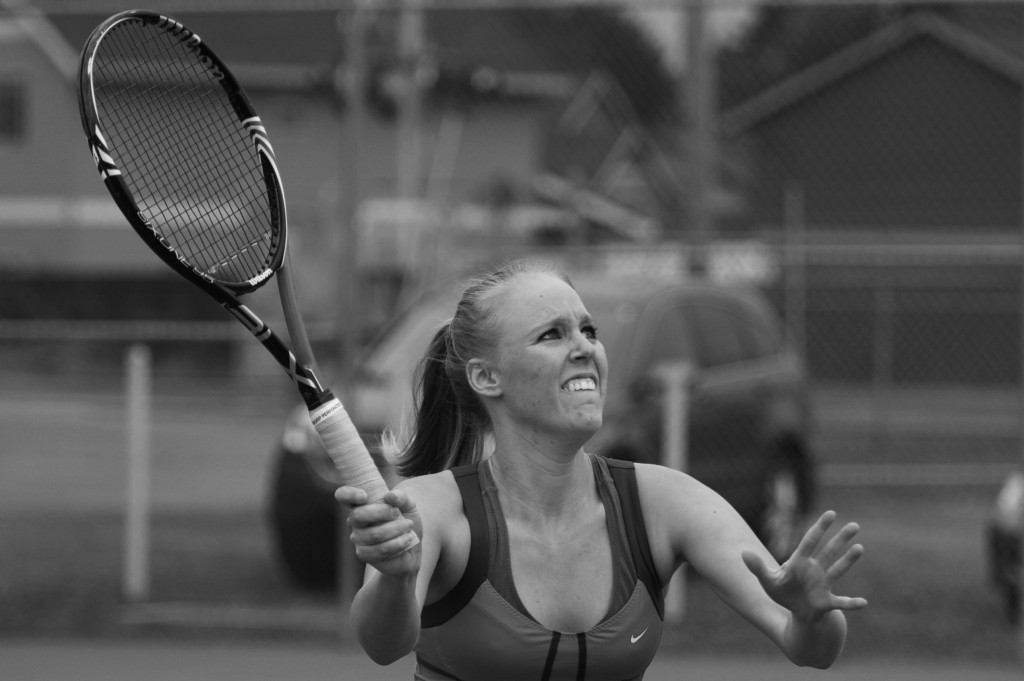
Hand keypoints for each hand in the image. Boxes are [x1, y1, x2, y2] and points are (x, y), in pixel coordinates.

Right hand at [336, 486, 421, 578]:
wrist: (412, 549)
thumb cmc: (406, 523)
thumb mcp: (409, 506)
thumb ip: (402, 498)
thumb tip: (390, 496)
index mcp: (361, 504)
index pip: (343, 495)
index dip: (349, 494)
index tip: (365, 496)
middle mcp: (355, 521)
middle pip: (357, 515)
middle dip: (381, 512)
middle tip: (397, 513)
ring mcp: (358, 539)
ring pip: (373, 534)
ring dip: (395, 529)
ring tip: (408, 526)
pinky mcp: (364, 555)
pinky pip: (380, 549)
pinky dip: (397, 543)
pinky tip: (407, 539)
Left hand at [742, 510, 866, 622]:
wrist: (795, 611)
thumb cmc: (783, 592)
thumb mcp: (768, 581)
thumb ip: (757, 568)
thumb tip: (743, 553)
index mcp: (800, 562)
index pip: (810, 541)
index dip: (820, 527)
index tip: (831, 513)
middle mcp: (815, 570)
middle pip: (829, 551)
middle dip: (841, 539)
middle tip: (855, 525)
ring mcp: (823, 585)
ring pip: (838, 570)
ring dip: (848, 560)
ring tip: (860, 548)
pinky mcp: (827, 602)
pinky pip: (841, 602)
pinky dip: (851, 603)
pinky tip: (863, 602)